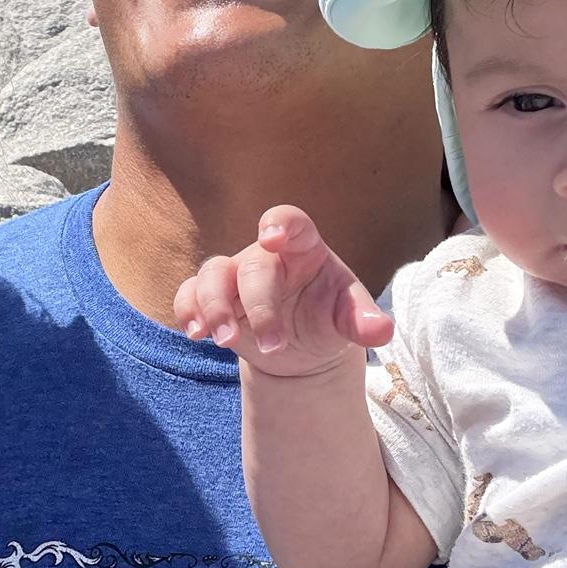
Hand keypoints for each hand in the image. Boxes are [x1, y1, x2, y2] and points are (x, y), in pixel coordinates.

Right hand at [172, 205, 392, 377]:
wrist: (303, 347)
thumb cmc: (328, 317)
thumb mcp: (348, 318)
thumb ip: (362, 320)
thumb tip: (379, 330)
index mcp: (302, 247)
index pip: (291, 220)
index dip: (279, 223)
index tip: (270, 237)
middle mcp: (264, 256)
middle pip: (252, 267)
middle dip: (259, 307)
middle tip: (272, 345)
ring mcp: (234, 275)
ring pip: (211, 274)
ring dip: (214, 307)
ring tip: (225, 342)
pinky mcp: (211, 298)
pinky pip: (187, 294)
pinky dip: (187, 311)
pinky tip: (195, 334)